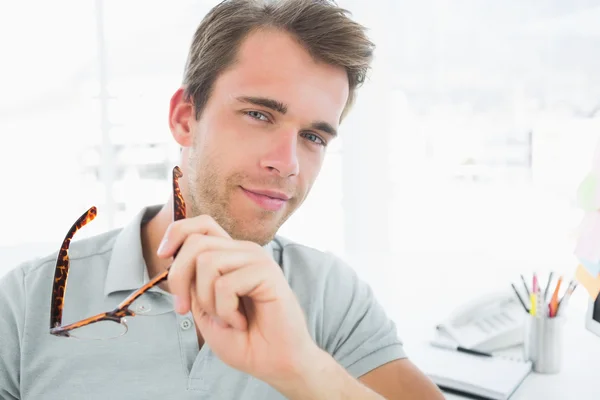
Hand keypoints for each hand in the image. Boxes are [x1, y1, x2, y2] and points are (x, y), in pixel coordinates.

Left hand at [157, 215, 318, 383]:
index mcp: (230, 256)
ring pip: (207, 262)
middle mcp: (244, 252)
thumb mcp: (204, 308)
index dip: (177, 233)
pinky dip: (226, 311)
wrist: (274, 363)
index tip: (163, 256)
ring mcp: (257, 260)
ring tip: (225, 318)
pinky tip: (242, 322)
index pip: (201, 224)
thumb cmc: (243, 340)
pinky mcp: (267, 272)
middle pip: (196, 243)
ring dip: (207, 301)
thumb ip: (192, 281)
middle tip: (185, 308)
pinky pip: (226, 284)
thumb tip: (175, 258)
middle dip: (179, 278)